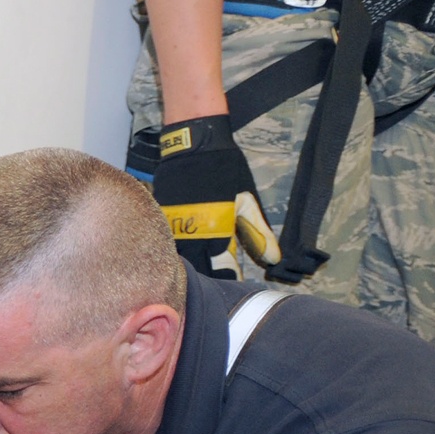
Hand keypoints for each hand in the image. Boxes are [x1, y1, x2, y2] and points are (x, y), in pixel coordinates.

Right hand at [150, 115, 279, 279]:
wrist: (194, 146)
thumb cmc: (223, 170)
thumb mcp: (246, 200)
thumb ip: (258, 232)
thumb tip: (272, 258)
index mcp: (218, 231)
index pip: (224, 268)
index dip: (230, 279)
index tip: (234, 286)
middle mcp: (194, 235)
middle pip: (201, 270)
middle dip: (210, 278)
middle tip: (217, 287)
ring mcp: (174, 229)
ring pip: (183, 260)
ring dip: (193, 268)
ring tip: (200, 276)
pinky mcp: (161, 221)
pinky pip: (169, 245)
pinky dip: (178, 252)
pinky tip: (183, 255)